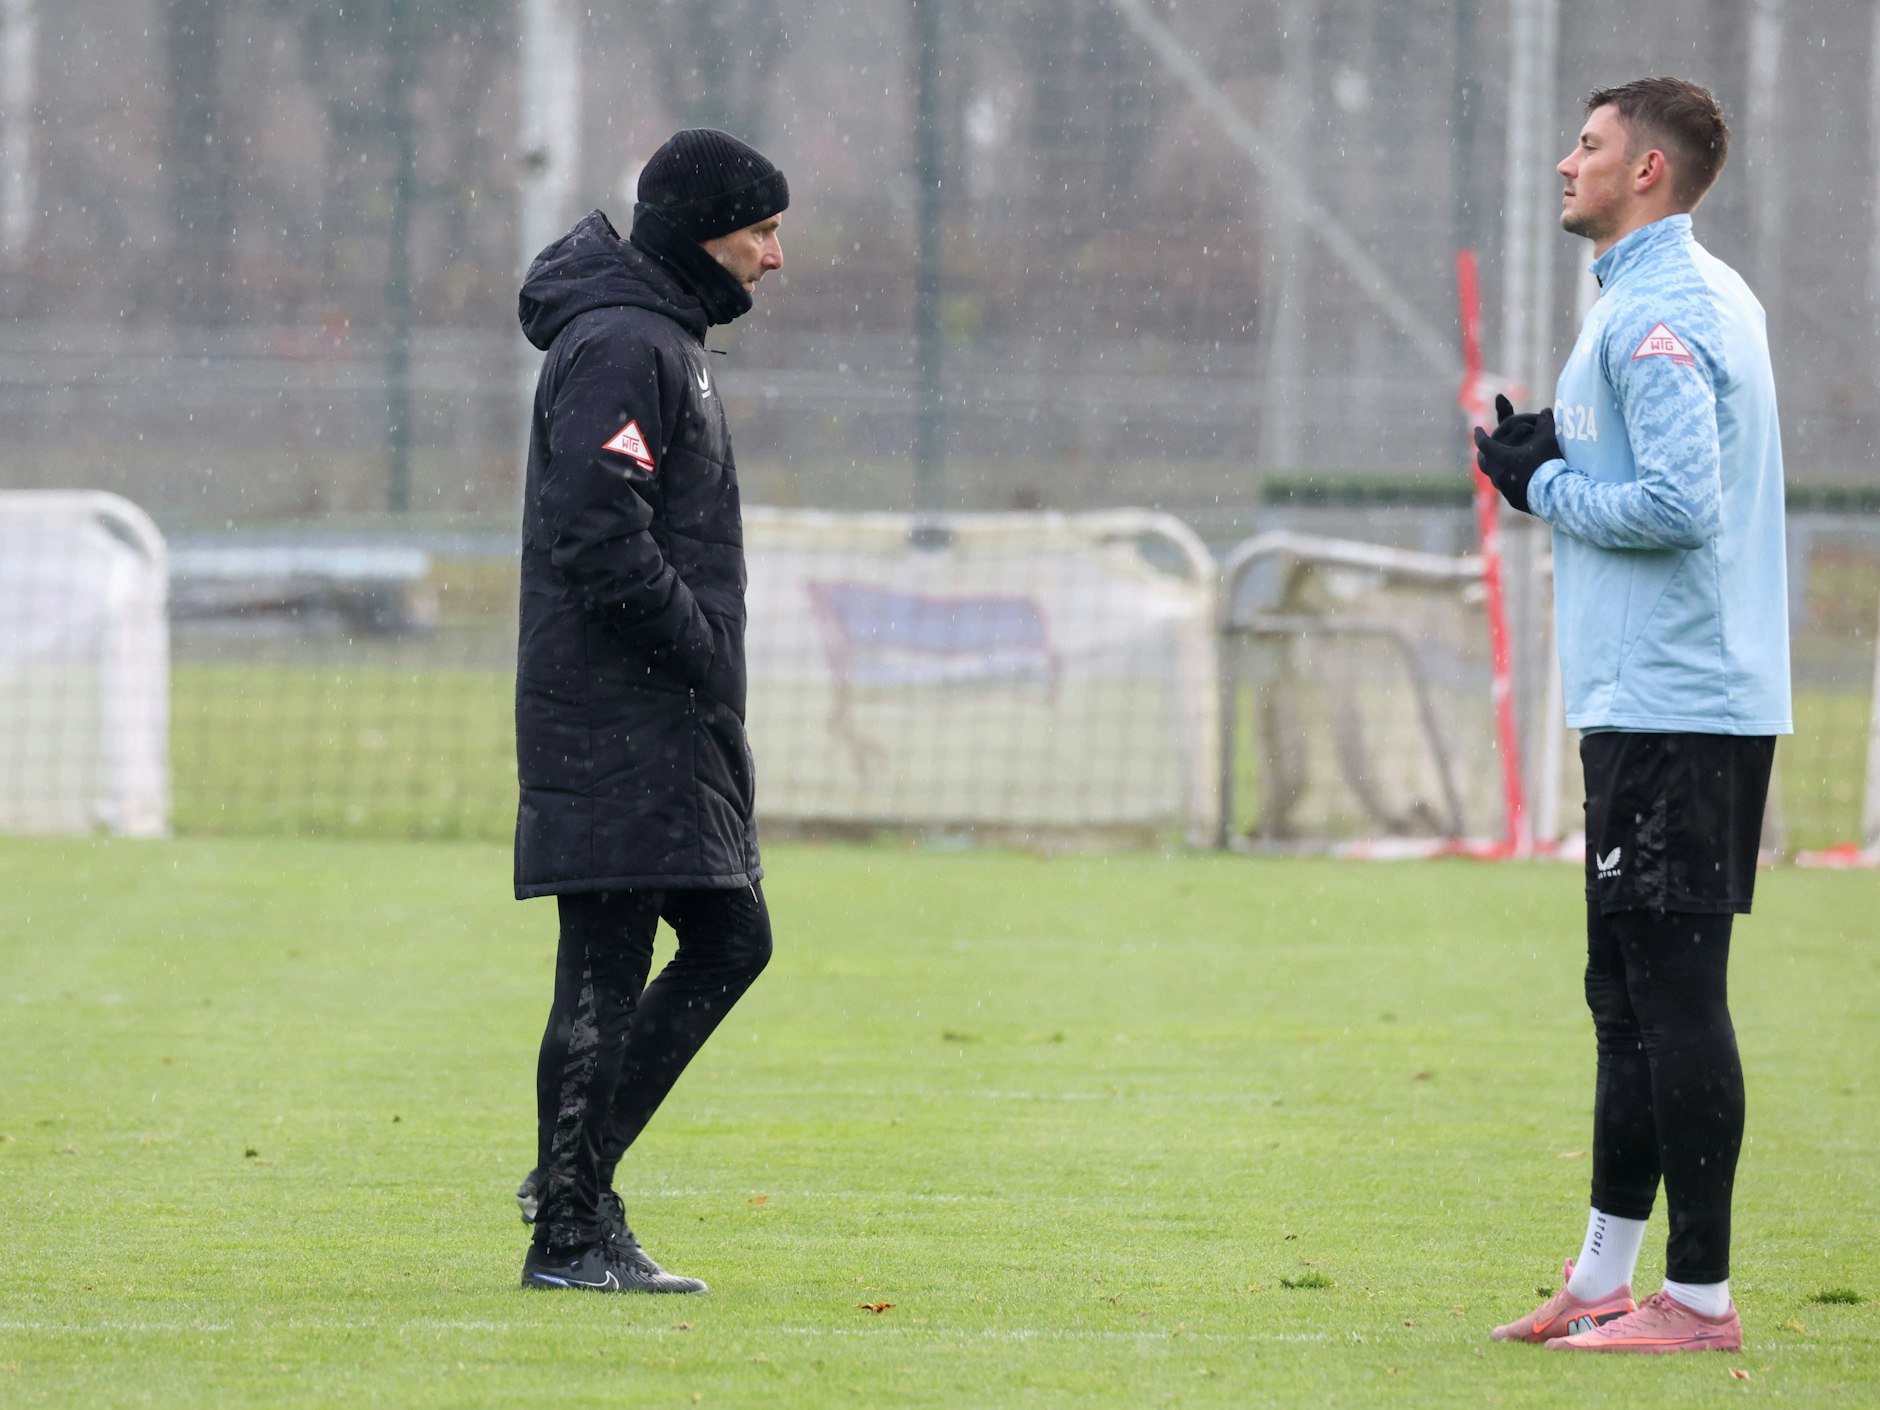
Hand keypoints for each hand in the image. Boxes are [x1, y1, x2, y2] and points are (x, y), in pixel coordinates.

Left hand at [1472, 394, 1559, 514]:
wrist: (1553, 494)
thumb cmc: (1547, 464)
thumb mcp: (1547, 440)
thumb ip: (1545, 424)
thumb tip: (1546, 410)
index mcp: (1500, 458)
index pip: (1484, 443)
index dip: (1480, 435)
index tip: (1477, 429)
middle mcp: (1497, 474)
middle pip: (1483, 462)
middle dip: (1483, 453)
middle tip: (1483, 449)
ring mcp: (1504, 489)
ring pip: (1494, 476)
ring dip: (1496, 467)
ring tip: (1499, 464)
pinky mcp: (1513, 500)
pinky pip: (1505, 488)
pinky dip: (1507, 480)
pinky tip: (1513, 480)